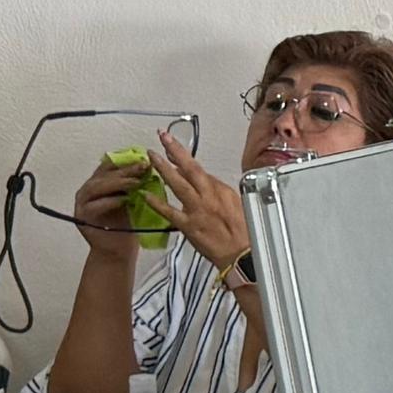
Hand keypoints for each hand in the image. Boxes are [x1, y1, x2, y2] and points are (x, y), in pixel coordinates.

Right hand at [69, 156, 150, 256]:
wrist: (118, 250)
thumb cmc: (127, 224)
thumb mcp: (133, 199)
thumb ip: (134, 183)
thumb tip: (148, 164)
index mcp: (99, 182)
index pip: (109, 165)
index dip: (126, 161)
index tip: (144, 158)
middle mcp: (88, 190)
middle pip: (103, 174)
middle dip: (124, 169)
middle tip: (143, 166)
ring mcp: (82, 203)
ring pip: (96, 187)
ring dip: (117, 183)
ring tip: (135, 182)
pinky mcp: (82, 217)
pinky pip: (95, 205)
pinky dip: (110, 201)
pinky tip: (124, 199)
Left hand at [150, 136, 252, 273]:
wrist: (243, 255)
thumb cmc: (246, 233)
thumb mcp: (238, 206)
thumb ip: (220, 194)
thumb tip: (208, 185)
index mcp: (222, 190)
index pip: (200, 171)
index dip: (184, 157)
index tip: (172, 146)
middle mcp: (209, 196)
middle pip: (190, 168)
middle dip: (175, 151)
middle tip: (162, 137)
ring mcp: (197, 210)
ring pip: (178, 184)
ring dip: (163, 168)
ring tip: (151, 157)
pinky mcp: (189, 225)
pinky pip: (169, 212)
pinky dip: (157, 203)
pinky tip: (146, 195)